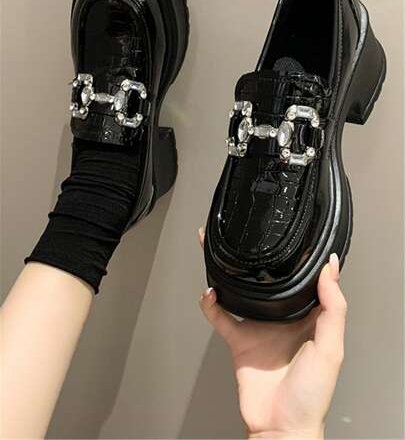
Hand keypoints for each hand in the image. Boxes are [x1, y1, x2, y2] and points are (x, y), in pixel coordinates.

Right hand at [198, 228, 346, 439]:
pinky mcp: (239, 340)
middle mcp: (282, 318)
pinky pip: (220, 317)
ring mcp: (259, 327)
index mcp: (308, 317)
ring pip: (241, 292)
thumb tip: (331, 269)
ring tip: (220, 251)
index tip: (294, 237)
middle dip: (257, 258)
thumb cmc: (311, 394)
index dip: (300, 259)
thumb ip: (333, 307)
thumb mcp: (331, 348)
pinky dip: (211, 304)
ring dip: (229, 273)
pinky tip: (209, 291)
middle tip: (249, 234)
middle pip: (268, 281)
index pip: (305, 280)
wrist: (281, 427)